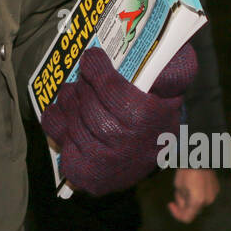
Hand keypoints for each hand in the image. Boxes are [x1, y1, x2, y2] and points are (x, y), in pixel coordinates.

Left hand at [41, 44, 195, 196]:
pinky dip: (56, 121)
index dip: (95, 67)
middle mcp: (123, 144)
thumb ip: (174, 69)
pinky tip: (66, 114)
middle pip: (87, 105)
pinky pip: (58, 137)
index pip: (109, 87)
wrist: (151, 151)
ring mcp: (103, 162)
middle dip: (82, 85)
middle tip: (83, 76)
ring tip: (74, 93)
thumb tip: (167, 58)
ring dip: (68, 101)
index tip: (92, 56)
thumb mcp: (173, 85)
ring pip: (71, 120)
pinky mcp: (85, 174)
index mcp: (145, 118)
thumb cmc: (158, 110)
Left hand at [169, 168, 218, 222]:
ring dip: (192, 199)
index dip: (177, 214)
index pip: (187, 218)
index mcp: (197, 202)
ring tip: (186, 186)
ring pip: (200, 203)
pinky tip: (195, 183)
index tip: (171, 204)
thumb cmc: (186, 171)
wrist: (199, 156)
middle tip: (178, 193)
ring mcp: (214, 195)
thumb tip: (183, 205)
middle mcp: (208, 201)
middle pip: (194, 210)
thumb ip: (180, 199)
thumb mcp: (178, 186)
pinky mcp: (217, 189)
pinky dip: (199, 194)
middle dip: (184, 205)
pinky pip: (206, 196)